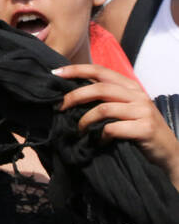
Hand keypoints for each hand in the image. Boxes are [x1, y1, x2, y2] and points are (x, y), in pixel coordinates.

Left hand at [56, 63, 178, 182]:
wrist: (168, 154)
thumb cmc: (139, 130)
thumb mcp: (125, 109)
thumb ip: (106, 99)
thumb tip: (71, 94)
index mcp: (131, 87)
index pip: (100, 70)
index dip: (76, 70)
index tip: (55, 73)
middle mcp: (138, 95)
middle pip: (99, 88)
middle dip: (74, 96)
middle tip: (60, 107)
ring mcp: (143, 111)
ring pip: (103, 108)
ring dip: (85, 120)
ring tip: (80, 130)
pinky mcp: (145, 128)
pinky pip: (113, 128)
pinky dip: (100, 136)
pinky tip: (98, 143)